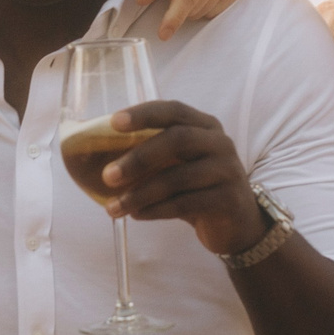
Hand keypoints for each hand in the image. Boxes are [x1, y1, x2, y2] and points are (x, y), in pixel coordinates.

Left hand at [98, 101, 265, 256]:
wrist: (237, 224)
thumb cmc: (197, 187)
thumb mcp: (178, 165)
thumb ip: (150, 154)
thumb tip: (96, 154)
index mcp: (205, 126)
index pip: (173, 110)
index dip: (143, 114)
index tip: (113, 122)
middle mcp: (219, 143)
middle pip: (177, 140)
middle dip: (138, 157)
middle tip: (107, 176)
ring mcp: (227, 171)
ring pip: (178, 177)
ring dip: (140, 193)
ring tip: (114, 208)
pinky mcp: (228, 200)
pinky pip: (186, 204)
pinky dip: (156, 210)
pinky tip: (136, 215)